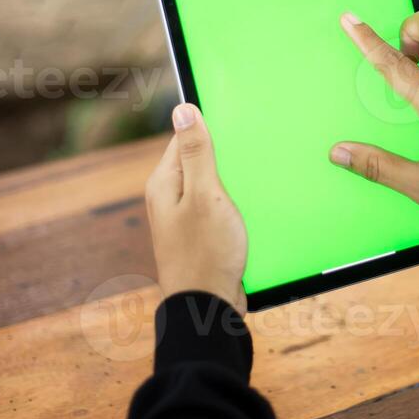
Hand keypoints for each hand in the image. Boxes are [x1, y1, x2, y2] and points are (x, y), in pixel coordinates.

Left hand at [146, 103, 247, 314]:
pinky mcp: (202, 233)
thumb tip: (182, 109)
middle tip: (251, 161)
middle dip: (227, 159)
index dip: (212, 131)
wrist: (208, 308)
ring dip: (234, 184)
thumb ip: (197, 152)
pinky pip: (220, 207)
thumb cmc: (205, 253)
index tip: (239, 129)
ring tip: (253, 189)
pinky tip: (251, 210)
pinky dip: (236, 205)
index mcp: (164, 182)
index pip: (186, 138)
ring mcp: (185, 217)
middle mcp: (170, 197)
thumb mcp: (205, 195)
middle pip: (201, 160)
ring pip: (214, 184)